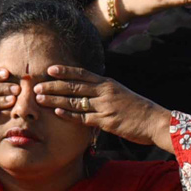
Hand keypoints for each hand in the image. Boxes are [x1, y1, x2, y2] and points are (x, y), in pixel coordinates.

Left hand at [33, 66, 172, 149]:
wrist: (155, 121)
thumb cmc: (139, 109)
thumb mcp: (122, 94)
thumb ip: (106, 92)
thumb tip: (91, 91)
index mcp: (108, 83)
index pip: (83, 74)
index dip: (65, 71)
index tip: (49, 69)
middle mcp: (105, 92)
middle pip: (74, 86)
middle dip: (53, 86)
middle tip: (36, 85)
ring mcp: (105, 106)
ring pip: (75, 101)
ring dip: (55, 100)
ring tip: (39, 99)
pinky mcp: (106, 121)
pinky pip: (83, 117)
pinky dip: (69, 115)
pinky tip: (57, 113)